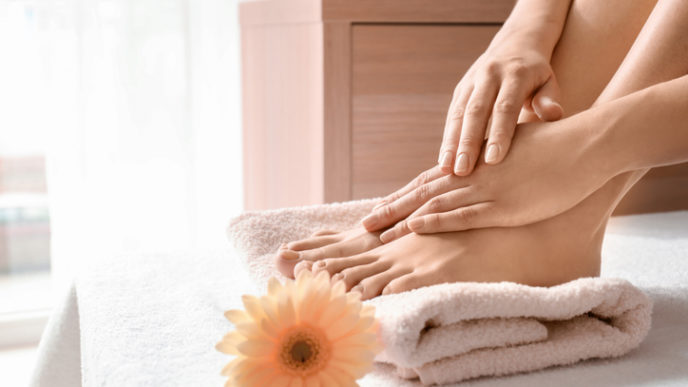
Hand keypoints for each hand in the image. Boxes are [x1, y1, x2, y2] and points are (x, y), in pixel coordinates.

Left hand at [363, 117, 614, 241]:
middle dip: (390, 210)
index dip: (402, 198)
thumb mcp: (513, 154)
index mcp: (473, 166)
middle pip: (422, 194)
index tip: (380, 210)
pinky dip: (437, 220)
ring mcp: (487, 191)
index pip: (428, 183)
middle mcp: (472, 177)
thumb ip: (493, 167)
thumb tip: (482, 174)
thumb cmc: (553, 149)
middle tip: (363, 226)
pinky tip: (415, 225)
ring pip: (434, 206)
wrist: (585, 144)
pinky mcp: (505, 206)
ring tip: (376, 232)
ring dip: (402, 219)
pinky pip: (464, 215)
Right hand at [438, 36, 563, 175]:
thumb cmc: (537, 73)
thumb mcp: (549, 80)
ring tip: (447, 169)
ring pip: (458, 114)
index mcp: (515, 74)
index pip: (505, 107)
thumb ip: (549, 98)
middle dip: (468, 142)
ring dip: (451, 142)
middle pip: (476, 111)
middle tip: (463, 170)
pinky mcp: (460, 89)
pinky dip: (448, 138)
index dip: (499, 133)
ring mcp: (471, 81)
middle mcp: (489, 75)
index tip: (493, 160)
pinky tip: (444, 160)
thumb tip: (553, 115)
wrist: (516, 43)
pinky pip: (452, 115)